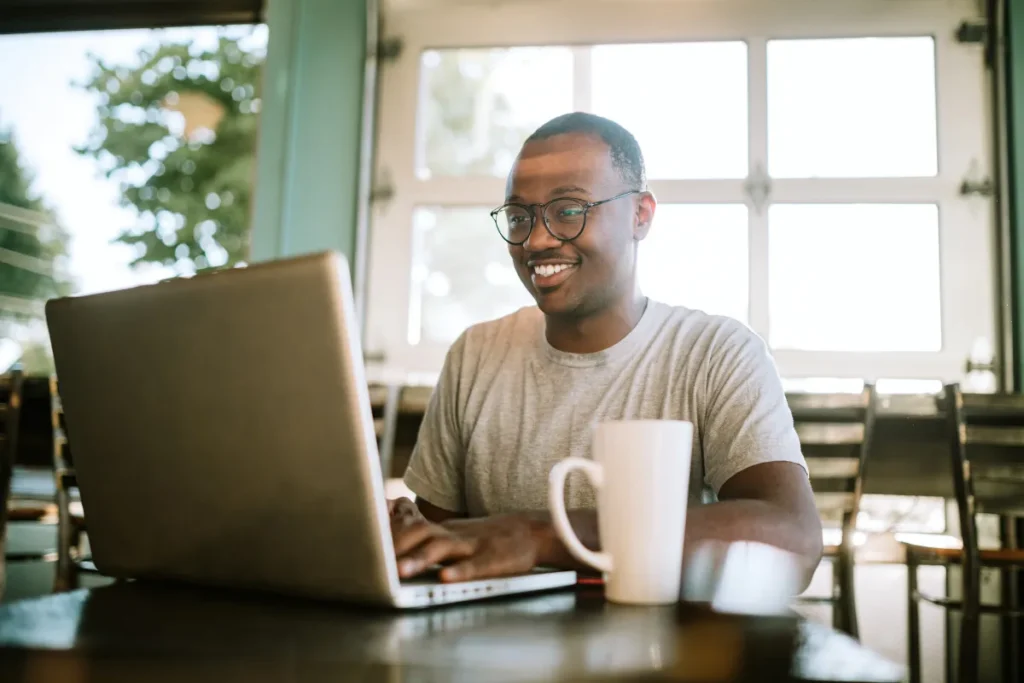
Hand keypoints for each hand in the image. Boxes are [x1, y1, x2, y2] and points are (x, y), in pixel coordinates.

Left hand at [388, 497, 540, 582]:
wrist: (528, 531)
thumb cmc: (484, 538)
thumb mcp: (453, 533)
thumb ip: (425, 534)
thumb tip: (390, 534)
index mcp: (442, 530)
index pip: (409, 525)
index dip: (386, 534)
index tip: (362, 543)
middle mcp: (453, 535)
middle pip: (420, 532)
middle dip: (395, 546)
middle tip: (375, 562)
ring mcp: (473, 545)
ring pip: (442, 548)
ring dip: (419, 559)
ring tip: (400, 572)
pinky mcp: (492, 559)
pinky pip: (474, 565)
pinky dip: (459, 571)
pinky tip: (445, 578)